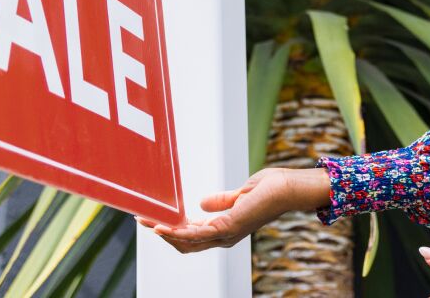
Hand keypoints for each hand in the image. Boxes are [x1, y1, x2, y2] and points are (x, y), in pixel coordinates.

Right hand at [140, 167, 330, 253]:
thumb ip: (221, 201)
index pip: (191, 235)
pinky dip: (177, 231)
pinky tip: (162, 226)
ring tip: (145, 221)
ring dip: (163, 231)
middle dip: (161, 232)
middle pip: (184, 241)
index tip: (152, 218)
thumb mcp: (239, 195)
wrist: (288, 188)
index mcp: (224, 228)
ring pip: (186, 240)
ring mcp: (225, 234)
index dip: (170, 229)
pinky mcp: (228, 227)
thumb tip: (201, 203)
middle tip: (141, 219)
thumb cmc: (271, 189)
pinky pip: (197, 234)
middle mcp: (223, 236)